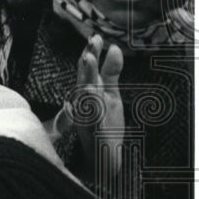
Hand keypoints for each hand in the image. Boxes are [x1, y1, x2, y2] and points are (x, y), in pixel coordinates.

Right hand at [64, 34, 124, 180]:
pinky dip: (90, 104)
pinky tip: (91, 92)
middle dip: (87, 59)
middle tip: (91, 42)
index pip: (88, 70)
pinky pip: (90, 116)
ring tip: (88, 58)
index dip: (91, 53)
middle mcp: (84, 103)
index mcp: (88, 93)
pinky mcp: (92, 131)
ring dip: (85, 77)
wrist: (102, 161)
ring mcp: (86, 116)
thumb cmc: (105, 126)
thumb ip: (111, 72)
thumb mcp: (110, 94)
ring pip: (85, 93)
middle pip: (84, 77)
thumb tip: (114, 47)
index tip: (96, 37)